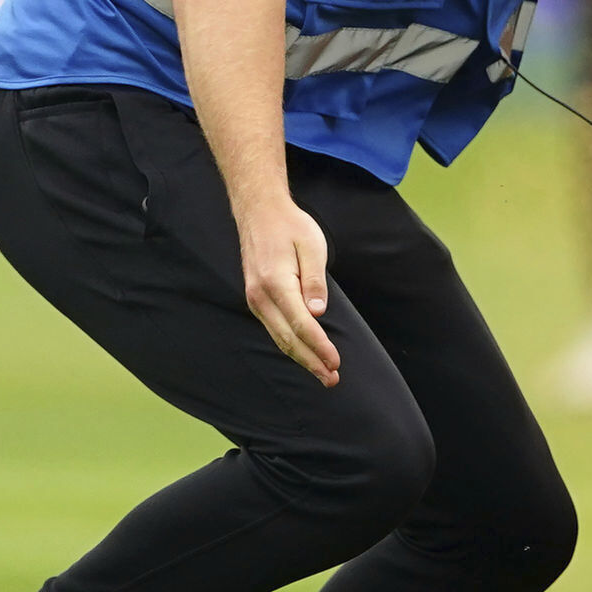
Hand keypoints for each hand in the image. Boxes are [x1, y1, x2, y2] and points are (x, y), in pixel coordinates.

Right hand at [237, 201, 338, 385]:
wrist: (260, 212)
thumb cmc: (291, 226)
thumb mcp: (312, 247)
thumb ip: (315, 282)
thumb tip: (317, 314)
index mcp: (275, 283)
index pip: (301, 325)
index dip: (319, 347)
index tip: (335, 362)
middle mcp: (260, 297)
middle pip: (288, 339)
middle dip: (311, 362)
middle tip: (332, 380)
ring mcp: (255, 299)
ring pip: (279, 338)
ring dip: (301, 358)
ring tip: (322, 374)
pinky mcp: (257, 299)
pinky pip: (274, 329)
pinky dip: (291, 345)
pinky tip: (305, 354)